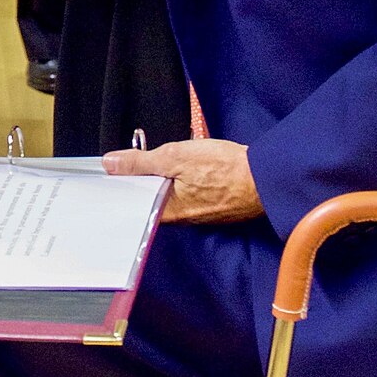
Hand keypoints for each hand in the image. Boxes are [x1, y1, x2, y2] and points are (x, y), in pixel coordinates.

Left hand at [102, 139, 263, 223]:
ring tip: (159, 161)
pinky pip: (189, 195)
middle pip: (150, 200)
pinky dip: (182, 182)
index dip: (120, 188)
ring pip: (170, 196)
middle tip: (133, 162)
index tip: (110, 174)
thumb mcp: (175, 157)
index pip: (133, 205)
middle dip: (141, 182)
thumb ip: (140, 162)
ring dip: (162, 180)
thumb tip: (110, 163)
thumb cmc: (224, 168)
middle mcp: (181, 220)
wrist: (266, 177)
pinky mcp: (213, 207)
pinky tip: (185, 169)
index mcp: (167, 212)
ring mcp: (199, 215)